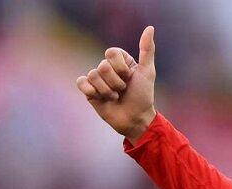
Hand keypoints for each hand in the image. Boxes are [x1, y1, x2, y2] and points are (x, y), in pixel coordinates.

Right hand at [76, 26, 156, 142]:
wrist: (135, 119)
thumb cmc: (143, 96)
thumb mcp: (147, 71)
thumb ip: (147, 50)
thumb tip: (150, 28)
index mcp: (120, 61)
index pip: (111, 52)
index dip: (120, 67)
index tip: (130, 77)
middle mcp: (108, 68)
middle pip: (103, 65)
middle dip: (116, 82)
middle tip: (123, 91)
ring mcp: (98, 79)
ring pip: (93, 75)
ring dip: (108, 90)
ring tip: (115, 97)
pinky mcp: (89, 90)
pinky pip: (81, 82)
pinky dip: (91, 91)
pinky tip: (100, 98)